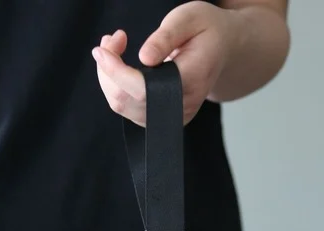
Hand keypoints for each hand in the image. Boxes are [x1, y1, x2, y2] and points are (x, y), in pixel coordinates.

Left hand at [92, 2, 239, 125]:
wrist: (222, 49)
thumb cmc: (206, 30)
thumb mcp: (190, 18)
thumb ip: (166, 37)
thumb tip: (144, 58)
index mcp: (191, 79)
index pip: (142, 88)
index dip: (115, 71)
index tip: (101, 49)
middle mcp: (180, 106)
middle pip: (125, 99)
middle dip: (108, 70)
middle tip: (111, 38)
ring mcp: (169, 117)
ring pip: (121, 105)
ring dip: (108, 76)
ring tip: (114, 45)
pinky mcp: (159, 118)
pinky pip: (126, 107)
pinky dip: (115, 84)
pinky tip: (118, 63)